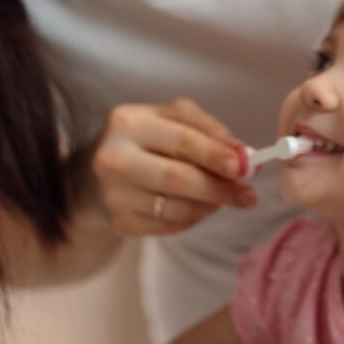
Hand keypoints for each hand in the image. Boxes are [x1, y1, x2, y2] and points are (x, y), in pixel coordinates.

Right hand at [89, 98, 256, 234]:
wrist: (95, 173)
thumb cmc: (144, 140)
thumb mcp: (171, 119)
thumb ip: (208, 130)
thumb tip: (244, 154)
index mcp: (127, 122)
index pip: (182, 140)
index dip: (217, 155)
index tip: (245, 167)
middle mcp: (113, 157)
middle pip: (178, 178)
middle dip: (220, 188)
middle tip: (248, 194)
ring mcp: (113, 193)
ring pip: (176, 207)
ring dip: (210, 205)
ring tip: (224, 198)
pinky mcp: (118, 220)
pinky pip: (168, 225)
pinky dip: (192, 218)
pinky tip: (198, 207)